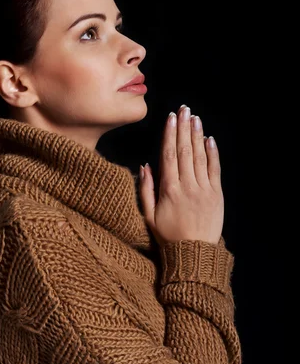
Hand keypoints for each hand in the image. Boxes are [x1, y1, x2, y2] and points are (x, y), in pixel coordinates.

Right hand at [139, 105, 223, 245]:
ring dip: (197, 135)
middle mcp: (187, 186)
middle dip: (183, 128)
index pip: (169, 156)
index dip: (169, 135)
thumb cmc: (168, 237)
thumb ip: (145, 190)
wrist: (194, 254)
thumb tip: (145, 166)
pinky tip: (209, 139)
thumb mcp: (149, 216)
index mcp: (168, 191)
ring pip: (200, 157)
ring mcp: (204, 190)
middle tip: (183, 109)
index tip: (170, 118)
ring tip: (194, 118)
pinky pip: (215, 170)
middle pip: (185, 151)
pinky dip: (212, 153)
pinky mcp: (217, 195)